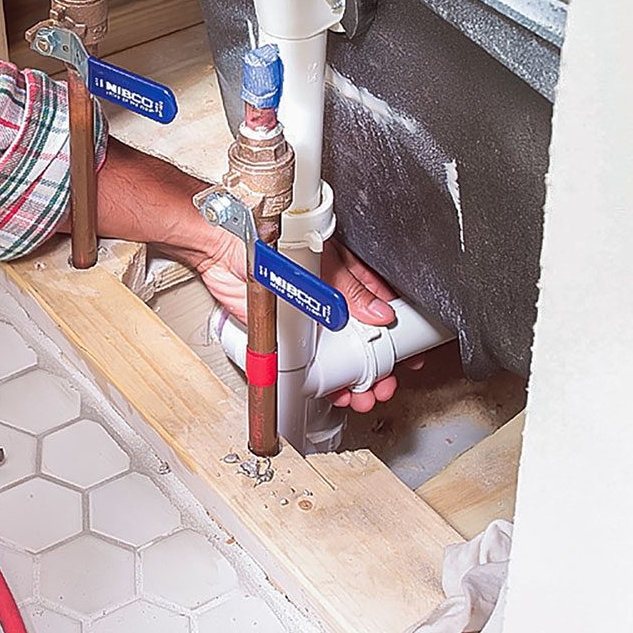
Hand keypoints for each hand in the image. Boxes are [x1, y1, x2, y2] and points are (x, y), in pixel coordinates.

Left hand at [185, 230, 421, 413]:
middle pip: (365, 343)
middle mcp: (333, 302)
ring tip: (361, 394)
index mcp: (348, 278)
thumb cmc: (271, 238)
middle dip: (378, 368)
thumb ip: (352, 289)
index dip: (397, 337)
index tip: (409, 359)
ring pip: (341, 358)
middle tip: (383, 384)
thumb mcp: (325, 261)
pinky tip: (333, 390)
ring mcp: (312, 320)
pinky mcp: (288, 335)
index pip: (383, 311)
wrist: (223, 250)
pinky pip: (310, 364)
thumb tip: (381, 312)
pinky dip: (324, 381)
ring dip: (354, 379)